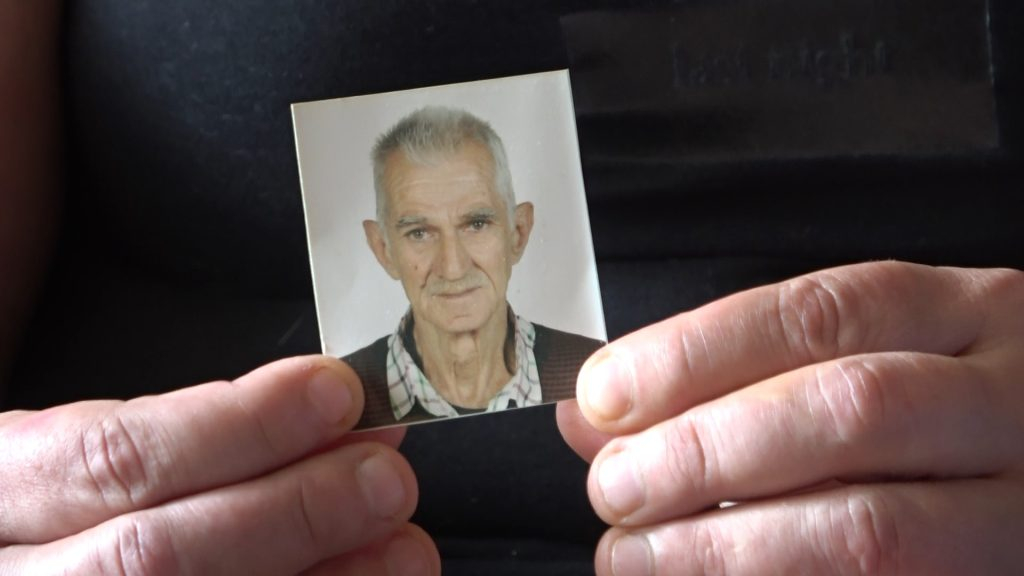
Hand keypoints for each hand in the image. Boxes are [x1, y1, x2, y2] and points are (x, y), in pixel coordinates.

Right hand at [0, 355, 439, 574]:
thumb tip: (338, 413)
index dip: (238, 425)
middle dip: (288, 511)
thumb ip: (204, 434)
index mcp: (7, 487)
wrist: (39, 566)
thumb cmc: (69, 510)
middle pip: (153, 556)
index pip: (116, 455)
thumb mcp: (96, 453)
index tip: (336, 393)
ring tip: (402, 549)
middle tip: (387, 479)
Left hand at [558, 262, 1023, 574]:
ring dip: (726, 546)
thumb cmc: (928, 414)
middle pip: (849, 409)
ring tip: (638, 555)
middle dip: (706, 451)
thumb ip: (730, 378)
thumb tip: (598, 416)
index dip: (696, 354)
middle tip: (616, 487)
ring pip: (871, 529)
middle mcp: (1009, 400)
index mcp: (965, 316)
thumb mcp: (855, 363)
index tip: (606, 396)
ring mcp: (1022, 506)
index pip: (819, 314)